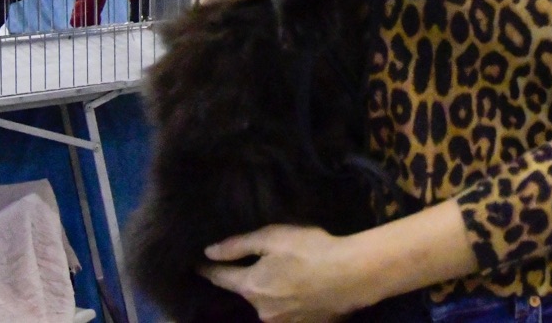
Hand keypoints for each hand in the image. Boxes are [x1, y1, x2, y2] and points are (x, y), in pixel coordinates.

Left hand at [198, 225, 363, 322]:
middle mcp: (261, 310)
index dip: (208, 269)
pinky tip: (303, 288)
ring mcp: (283, 322)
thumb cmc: (311, 250)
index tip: (198, 263)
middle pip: (246, 291)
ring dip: (270, 290)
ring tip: (287, 275)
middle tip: (261, 261)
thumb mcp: (273, 237)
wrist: (353, 275)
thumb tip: (208, 252)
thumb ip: (239, 245)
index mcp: (251, 287)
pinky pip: (288, 312)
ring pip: (267, 303)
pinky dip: (289, 301)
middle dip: (248, 278)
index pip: (220, 278)